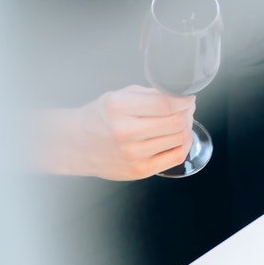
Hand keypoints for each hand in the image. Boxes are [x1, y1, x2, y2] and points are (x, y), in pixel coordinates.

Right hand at [43, 86, 194, 179]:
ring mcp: (133, 154)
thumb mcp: (117, 96)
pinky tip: (181, 138)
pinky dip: (184, 145)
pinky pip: (175, 157)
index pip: (165, 103)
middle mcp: (126, 132)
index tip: (187, 97)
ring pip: (179, 139)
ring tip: (181, 121)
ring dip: (186, 127)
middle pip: (175, 122)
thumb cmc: (97, 118)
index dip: (184, 99)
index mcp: (119, 108)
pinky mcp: (139, 170)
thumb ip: (147, 94)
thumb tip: (177, 95)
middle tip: (186, 108)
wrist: (75, 145)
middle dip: (187, 112)